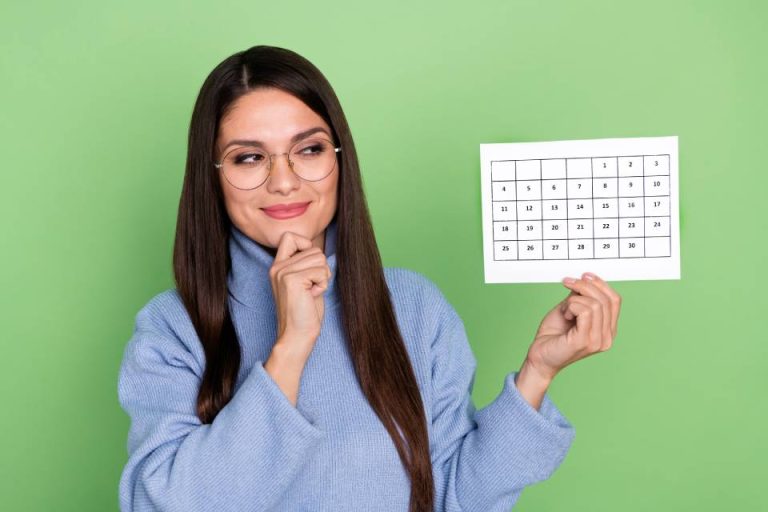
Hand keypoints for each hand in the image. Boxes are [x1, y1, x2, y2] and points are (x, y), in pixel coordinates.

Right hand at [268, 231, 331, 353]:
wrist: (297, 335)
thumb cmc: (305, 311)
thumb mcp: (304, 282)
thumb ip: (305, 264)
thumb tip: (317, 248)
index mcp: (277, 266)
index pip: (290, 236)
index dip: (306, 245)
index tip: (309, 267)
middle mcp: (277, 267)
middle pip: (314, 249)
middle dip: (320, 269)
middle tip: (310, 288)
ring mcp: (283, 272)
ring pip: (319, 258)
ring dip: (322, 277)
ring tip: (310, 292)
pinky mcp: (292, 280)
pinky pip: (321, 271)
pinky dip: (323, 284)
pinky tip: (311, 296)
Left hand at [525, 272, 621, 381]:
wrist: (539, 357)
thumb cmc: (553, 335)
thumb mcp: (569, 309)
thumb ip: (581, 296)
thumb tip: (586, 279)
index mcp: (607, 330)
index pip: (615, 300)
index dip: (600, 284)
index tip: (584, 275)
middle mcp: (607, 337)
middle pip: (606, 300)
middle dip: (585, 285)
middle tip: (567, 283)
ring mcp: (597, 341)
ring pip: (595, 304)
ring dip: (574, 299)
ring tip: (565, 310)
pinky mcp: (584, 341)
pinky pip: (584, 311)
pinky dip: (571, 306)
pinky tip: (565, 315)